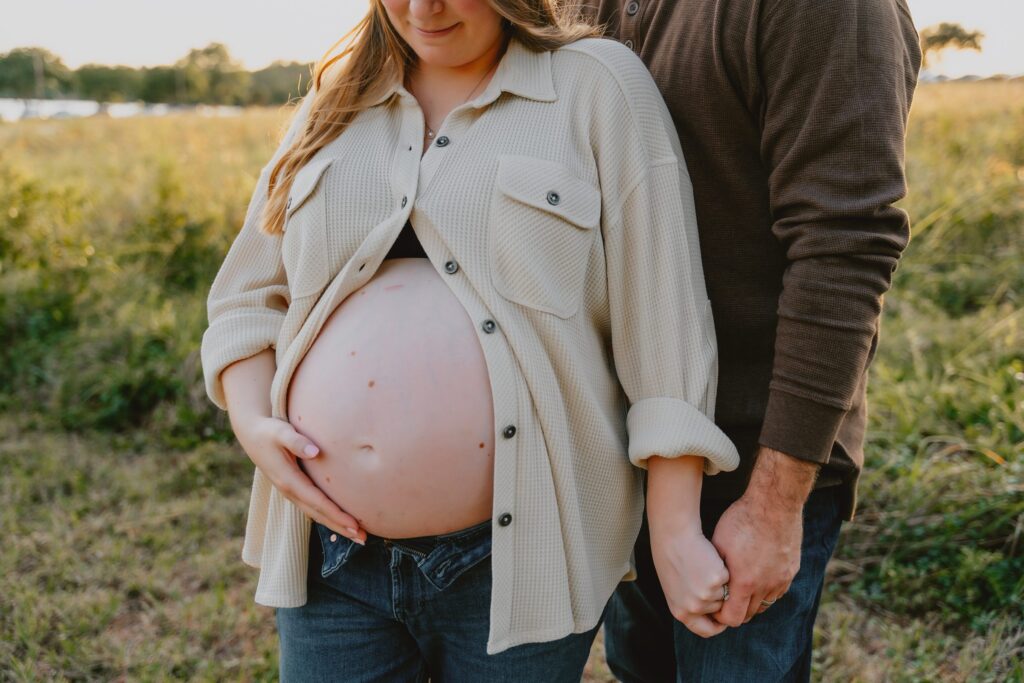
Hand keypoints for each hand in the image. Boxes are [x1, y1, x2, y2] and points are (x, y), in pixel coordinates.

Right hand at [233, 415, 365, 543]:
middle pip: (318, 515)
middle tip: (363, 538)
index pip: (318, 502)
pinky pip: (312, 507)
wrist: (251, 434)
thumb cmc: (268, 432)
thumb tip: (315, 452)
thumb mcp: (280, 432)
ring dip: (336, 525)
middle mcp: (289, 491)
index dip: (336, 515)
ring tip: (357, 535)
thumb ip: (296, 441)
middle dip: (340, 527)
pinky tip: (340, 521)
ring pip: (316, 514)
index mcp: (288, 480)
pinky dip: (327, 516)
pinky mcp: (293, 488)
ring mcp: (290, 492)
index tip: (354, 525)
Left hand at [650, 521, 730, 637]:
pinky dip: (724, 568)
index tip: (724, 617)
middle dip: (720, 597)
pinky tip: (710, 557)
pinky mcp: (716, 579)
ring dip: (722, 582)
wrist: (673, 535)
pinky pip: (728, 578)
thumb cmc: (672, 556)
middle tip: (710, 578)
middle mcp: (694, 608)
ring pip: (726, 594)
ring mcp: (706, 595)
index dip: (718, 626)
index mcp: (681, 612)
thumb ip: (690, 605)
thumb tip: (712, 617)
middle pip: (719, 610)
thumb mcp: (675, 587)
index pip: (706, 630)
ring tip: (707, 566)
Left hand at [709, 491, 801, 625]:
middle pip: (750, 614)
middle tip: (726, 599)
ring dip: (752, 601)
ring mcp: (782, 579)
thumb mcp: (718, 544)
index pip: (733, 618)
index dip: (721, 616)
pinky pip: (778, 591)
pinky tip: (758, 577)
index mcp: (745, 582)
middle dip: (736, 610)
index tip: (716, 606)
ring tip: (741, 588)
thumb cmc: (741, 520)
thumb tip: (711, 585)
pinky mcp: (792, 571)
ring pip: (765, 604)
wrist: (774, 503)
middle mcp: (766, 586)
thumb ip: (716, 570)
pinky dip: (766, 591)